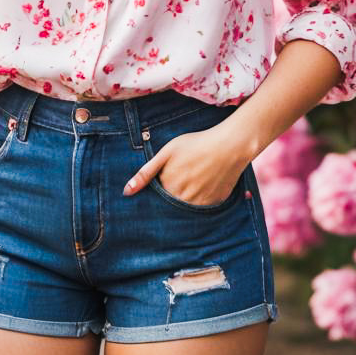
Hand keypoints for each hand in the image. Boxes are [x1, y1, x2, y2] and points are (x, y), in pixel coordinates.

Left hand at [122, 121, 245, 205]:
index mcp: (168, 188)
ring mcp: (199, 204)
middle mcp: (182, 200)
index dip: (157, 191)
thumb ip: (146, 173)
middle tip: (181, 179)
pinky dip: (199, 201)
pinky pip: (201, 210)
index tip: (161, 184)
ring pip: (184, 209)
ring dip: (183, 200)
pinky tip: (204, 184)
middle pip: (169, 206)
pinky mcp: (214, 205)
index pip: (155, 199)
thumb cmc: (196, 144)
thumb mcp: (167, 153)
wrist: (229, 145)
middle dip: (169, 197)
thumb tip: (126, 192)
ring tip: (193, 180)